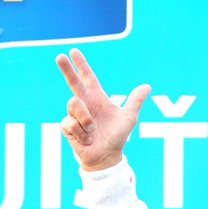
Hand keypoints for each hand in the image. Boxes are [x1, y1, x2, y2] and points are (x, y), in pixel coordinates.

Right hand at [56, 48, 149, 170]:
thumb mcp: (128, 118)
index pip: (88, 77)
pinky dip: (82, 132)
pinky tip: (86, 139)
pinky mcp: (67, 126)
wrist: (107, 157)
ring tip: (93, 130)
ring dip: (86, 118)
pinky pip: (72, 122)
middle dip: (66, 69)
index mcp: (97, 98)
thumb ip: (135, 101)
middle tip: (60, 56)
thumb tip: (147, 86)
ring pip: (74, 104)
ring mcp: (74, 114)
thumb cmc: (117, 137)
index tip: (74, 51)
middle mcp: (85, 103)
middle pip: (72, 82)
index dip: (81, 65)